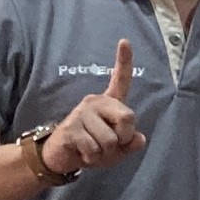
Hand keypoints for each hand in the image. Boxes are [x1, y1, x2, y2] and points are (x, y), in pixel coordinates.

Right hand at [41, 39, 147, 175]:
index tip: (125, 41)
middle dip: (124, 139)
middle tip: (110, 145)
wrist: (60, 158)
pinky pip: (94, 149)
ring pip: (110, 140)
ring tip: (92, 150)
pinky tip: (82, 153)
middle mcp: (95, 102)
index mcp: (109, 103)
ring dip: (105, 153)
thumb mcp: (117, 150)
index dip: (124, 61)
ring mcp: (82, 113)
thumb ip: (131, 143)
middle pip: (127, 117)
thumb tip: (139, 139)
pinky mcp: (71, 127)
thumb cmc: (92, 149)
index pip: (120, 80)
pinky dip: (92, 158)